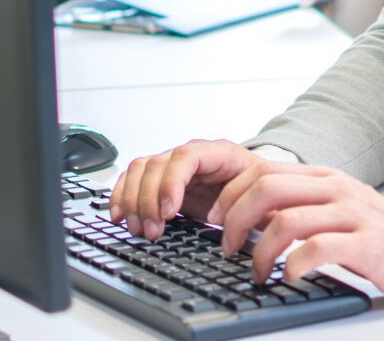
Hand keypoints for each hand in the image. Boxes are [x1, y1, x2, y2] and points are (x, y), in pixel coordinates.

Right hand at [110, 139, 265, 239]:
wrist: (257, 189)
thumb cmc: (260, 192)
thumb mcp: (263, 199)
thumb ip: (250, 209)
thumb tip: (236, 227)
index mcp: (220, 154)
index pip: (186, 157)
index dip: (171, 183)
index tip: (168, 212)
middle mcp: (193, 155)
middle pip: (157, 164)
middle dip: (149, 201)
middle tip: (152, 230)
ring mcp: (174, 164)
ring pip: (141, 170)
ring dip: (133, 201)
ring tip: (139, 229)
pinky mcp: (162, 179)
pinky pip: (133, 178)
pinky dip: (122, 195)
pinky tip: (120, 215)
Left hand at [211, 163, 383, 302]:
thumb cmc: (379, 236)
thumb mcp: (337, 209)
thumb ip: (301, 205)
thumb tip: (252, 217)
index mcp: (324, 177)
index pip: (262, 170)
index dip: (230, 194)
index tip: (214, 220)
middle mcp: (335, 189)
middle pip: (266, 189)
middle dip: (234, 220)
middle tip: (226, 247)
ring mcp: (351, 214)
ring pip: (286, 220)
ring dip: (259, 250)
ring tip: (256, 271)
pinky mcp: (365, 244)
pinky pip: (318, 249)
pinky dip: (293, 264)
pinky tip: (288, 276)